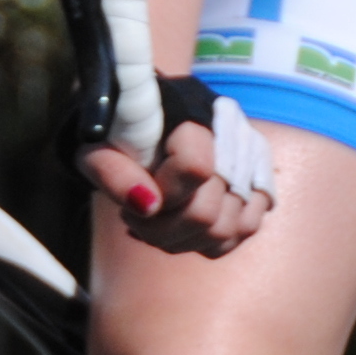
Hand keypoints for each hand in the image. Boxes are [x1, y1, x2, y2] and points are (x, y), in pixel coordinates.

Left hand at [80, 120, 270, 258]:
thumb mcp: (96, 148)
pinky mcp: (259, 182)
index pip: (194, 167)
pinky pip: (242, 232)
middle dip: (163, 230)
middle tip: (137, 220)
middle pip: (209, 213)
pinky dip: (206, 240)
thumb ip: (112, 171)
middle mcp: (231, 133)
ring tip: (155, 223)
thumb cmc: (116, 137)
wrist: (143, 118)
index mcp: (191, 114)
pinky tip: (180, 227)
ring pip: (228, 230)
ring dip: (182, 240)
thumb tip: (147, 204)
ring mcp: (251, 159)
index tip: (138, 196)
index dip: (163, 195)